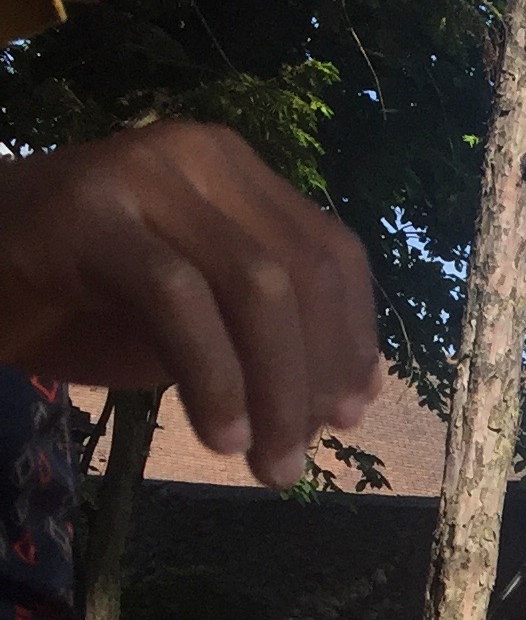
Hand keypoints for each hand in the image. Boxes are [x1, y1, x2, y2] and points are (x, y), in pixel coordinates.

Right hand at [0, 123, 377, 486]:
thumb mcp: (195, 322)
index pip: (330, 252)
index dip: (352, 338)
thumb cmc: (78, 299)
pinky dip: (214, 377)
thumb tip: (354, 390)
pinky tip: (218, 435)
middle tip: (298, 459)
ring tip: (267, 463)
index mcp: (234, 173)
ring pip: (254, 286)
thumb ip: (268, 338)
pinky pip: (179, 298)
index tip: (349, 413)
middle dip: (316, 377)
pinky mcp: (87, 212)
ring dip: (274, 391)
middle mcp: (196, 156)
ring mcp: (141, 173)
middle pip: (301, 272)